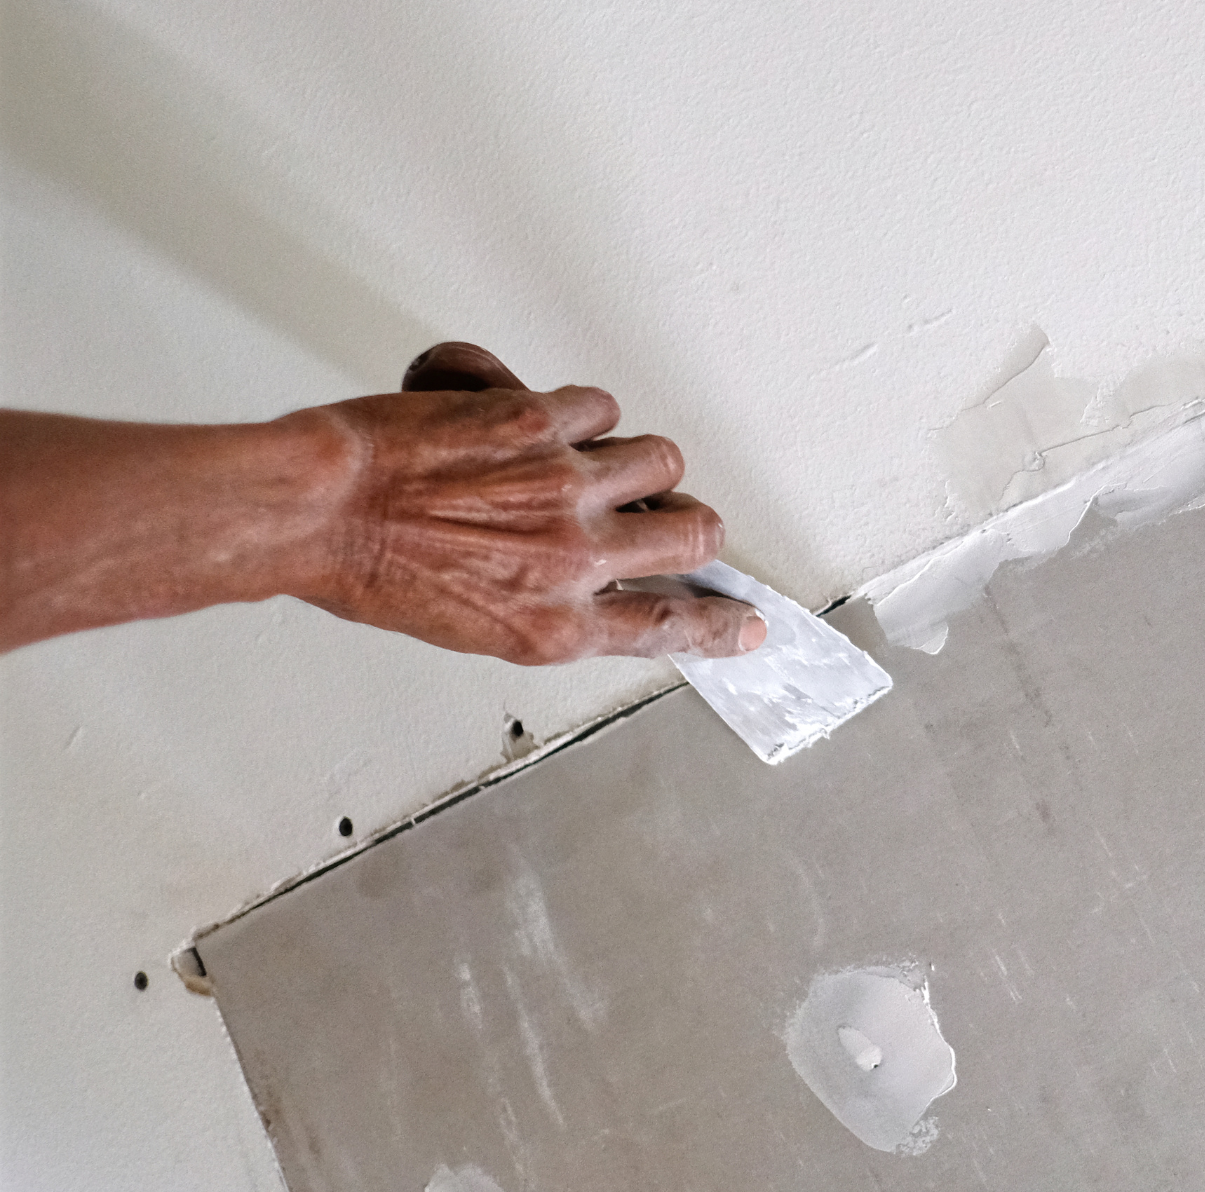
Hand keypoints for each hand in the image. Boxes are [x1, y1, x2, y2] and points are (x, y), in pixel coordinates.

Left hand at [302, 343, 765, 663]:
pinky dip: (574, 409)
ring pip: (657, 456)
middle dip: (689, 520)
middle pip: (691, 531)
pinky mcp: (538, 421)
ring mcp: (561, 485)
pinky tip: (534, 416)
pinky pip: (596, 405)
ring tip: (594, 456)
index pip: (667, 627)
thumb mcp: (472, 625)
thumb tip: (594, 583)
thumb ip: (548, 606)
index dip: (717, 622)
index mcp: (554, 624)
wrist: (313, 511)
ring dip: (634, 456)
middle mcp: (571, 558)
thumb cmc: (367, 570)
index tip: (744, 620)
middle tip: (667, 511)